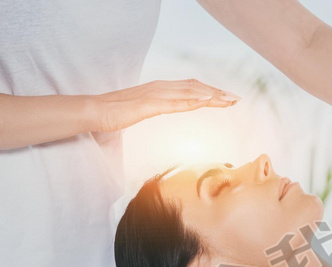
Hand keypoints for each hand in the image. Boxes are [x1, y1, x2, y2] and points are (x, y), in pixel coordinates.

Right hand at [91, 79, 240, 131]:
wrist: (94, 112)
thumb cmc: (115, 114)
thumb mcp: (142, 111)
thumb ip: (155, 109)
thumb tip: (165, 111)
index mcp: (160, 90)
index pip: (191, 88)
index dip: (210, 93)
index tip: (227, 99)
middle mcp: (161, 88)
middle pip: (195, 88)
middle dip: (217, 93)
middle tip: (237, 99)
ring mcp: (156, 95)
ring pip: (190, 93)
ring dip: (212, 96)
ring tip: (229, 100)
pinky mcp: (150, 104)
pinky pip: (176, 102)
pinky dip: (193, 100)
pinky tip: (207, 100)